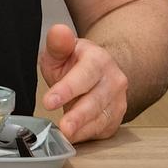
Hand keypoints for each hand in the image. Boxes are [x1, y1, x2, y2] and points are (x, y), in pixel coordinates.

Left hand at [37, 23, 127, 142]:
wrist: (97, 71)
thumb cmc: (76, 62)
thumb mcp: (61, 50)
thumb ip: (58, 43)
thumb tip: (59, 31)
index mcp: (98, 59)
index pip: (84, 75)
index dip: (67, 89)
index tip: (49, 101)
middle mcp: (113, 80)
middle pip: (95, 100)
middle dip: (78, 115)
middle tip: (63, 127)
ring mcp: (117, 100)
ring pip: (101, 117)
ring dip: (84, 128)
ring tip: (67, 135)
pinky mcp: (116, 117)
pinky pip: (102, 129)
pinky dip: (87, 134)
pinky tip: (74, 136)